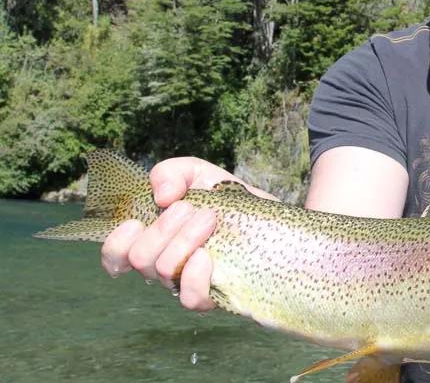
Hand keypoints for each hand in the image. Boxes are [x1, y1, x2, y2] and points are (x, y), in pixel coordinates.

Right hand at [100, 157, 275, 310]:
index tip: (136, 222)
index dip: (116, 244)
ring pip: (163, 272)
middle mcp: (166, 265)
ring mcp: (188, 282)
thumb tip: (162, 196)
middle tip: (191, 208)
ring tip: (209, 219)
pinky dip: (194, 274)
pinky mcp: (215, 295)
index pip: (115, 257)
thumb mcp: (198, 173)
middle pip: (140, 259)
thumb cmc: (227, 197)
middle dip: (163, 228)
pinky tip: (208, 255)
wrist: (271, 216)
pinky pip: (190, 298)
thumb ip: (171, 173)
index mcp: (154, 239)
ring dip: (183, 240)